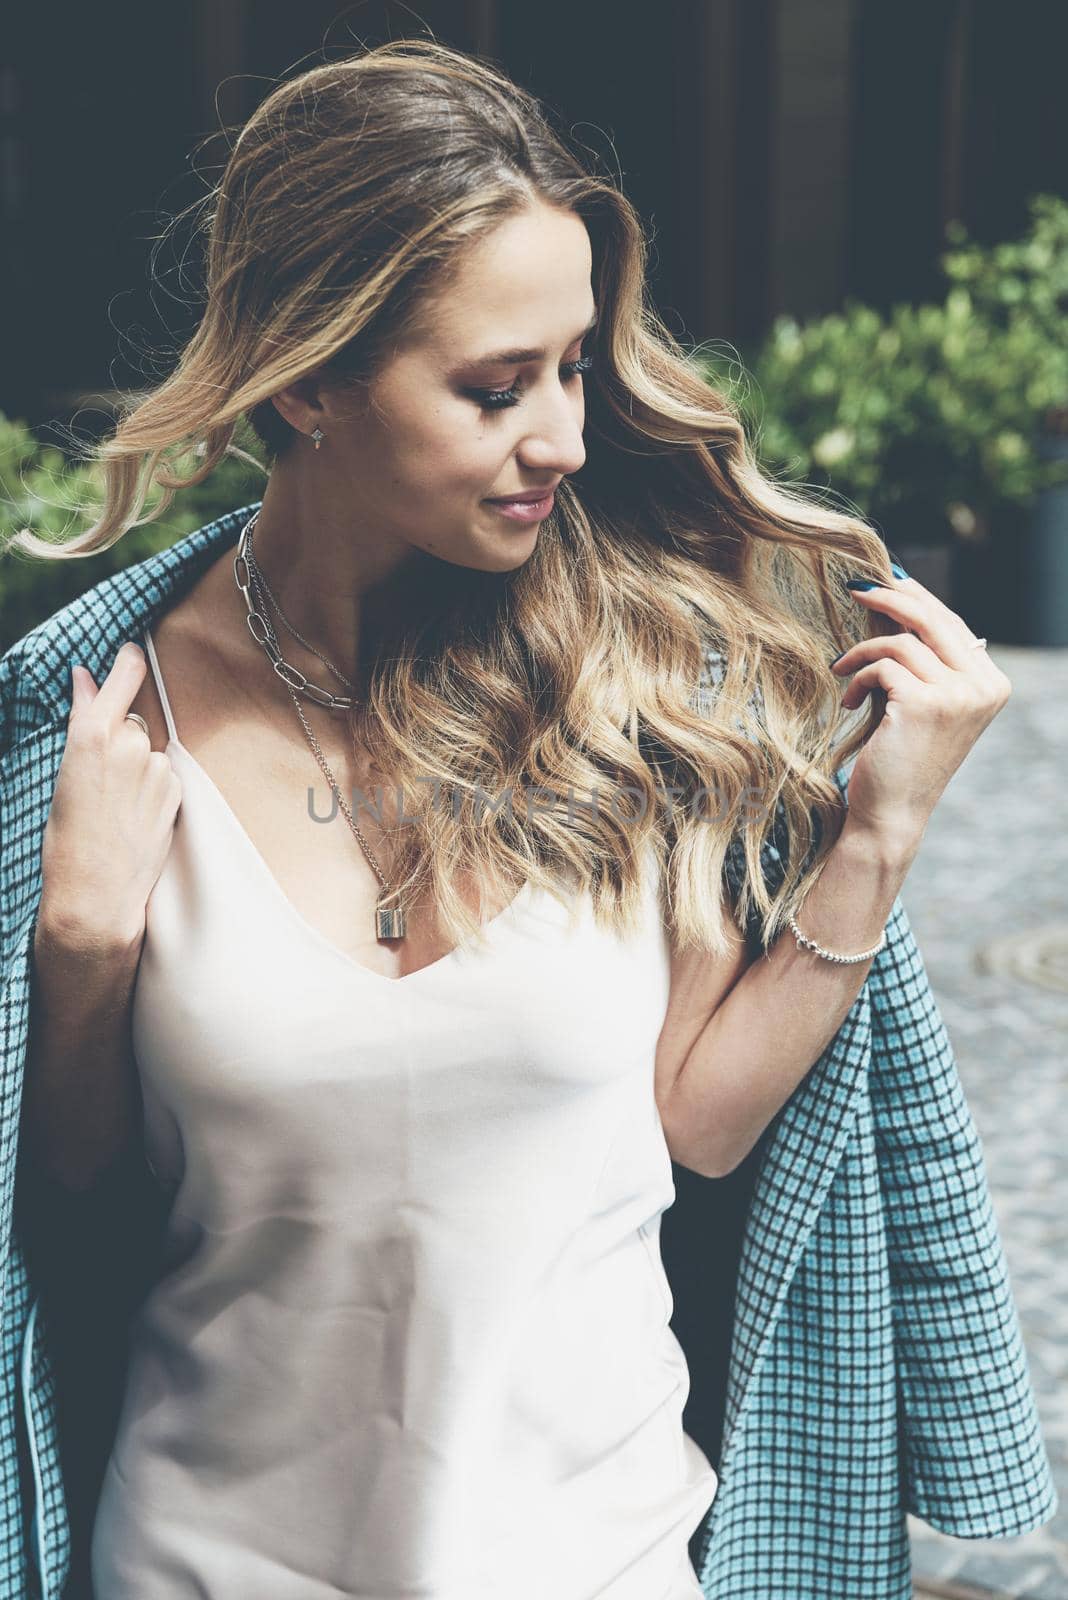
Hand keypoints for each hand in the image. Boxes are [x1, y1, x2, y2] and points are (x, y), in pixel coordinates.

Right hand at [38, 642, 182, 950]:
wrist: (96, 892)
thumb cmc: (67, 838)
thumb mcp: (64, 772)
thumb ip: (84, 719)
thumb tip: (85, 676)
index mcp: (92, 735)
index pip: (122, 678)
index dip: (128, 661)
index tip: (131, 650)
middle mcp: (130, 745)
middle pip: (132, 723)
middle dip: (122, 740)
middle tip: (102, 781)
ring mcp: (157, 769)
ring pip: (149, 752)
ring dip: (138, 768)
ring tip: (116, 807)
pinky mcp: (175, 791)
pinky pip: (164, 776)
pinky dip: (153, 789)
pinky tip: (134, 816)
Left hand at [830, 573, 1010, 849]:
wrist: (891, 813)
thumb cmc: (899, 755)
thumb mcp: (914, 697)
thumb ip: (915, 653)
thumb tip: (890, 596)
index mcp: (991, 684)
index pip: (952, 623)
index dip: (916, 598)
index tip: (884, 582)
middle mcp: (984, 687)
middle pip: (933, 618)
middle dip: (890, 597)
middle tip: (854, 589)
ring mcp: (959, 695)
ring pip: (902, 641)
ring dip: (862, 650)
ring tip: (841, 668)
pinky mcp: (926, 704)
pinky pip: (882, 665)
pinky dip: (857, 676)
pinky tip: (848, 700)